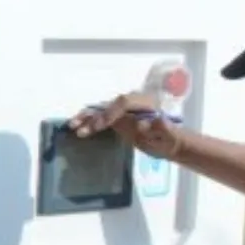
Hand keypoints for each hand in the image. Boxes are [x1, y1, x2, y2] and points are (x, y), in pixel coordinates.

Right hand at [69, 93, 186, 159]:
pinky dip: (88, 122)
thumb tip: (154, 123)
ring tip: (73, 126)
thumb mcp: (170, 134)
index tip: (101, 125)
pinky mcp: (116, 120)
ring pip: (102, 110)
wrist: (170, 141)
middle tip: (80, 128)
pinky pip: (100, 118)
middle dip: (94, 115)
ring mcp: (123, 111)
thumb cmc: (171, 138)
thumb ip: (163, 128)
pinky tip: (77, 127)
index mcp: (144, 102)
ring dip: (87, 117)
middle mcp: (131, 103)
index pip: (124, 102)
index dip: (111, 112)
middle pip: (109, 104)